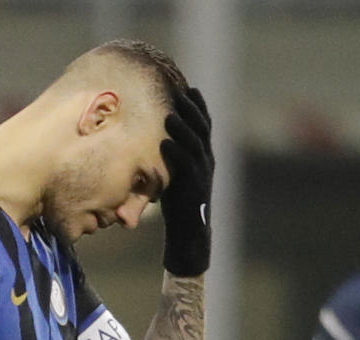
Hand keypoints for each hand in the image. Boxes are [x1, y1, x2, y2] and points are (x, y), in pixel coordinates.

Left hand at [159, 87, 213, 276]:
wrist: (189, 231)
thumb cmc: (178, 201)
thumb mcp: (176, 172)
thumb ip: (171, 156)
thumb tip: (153, 138)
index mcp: (204, 155)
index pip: (204, 125)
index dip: (199, 107)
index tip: (190, 88)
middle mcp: (206, 161)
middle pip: (202, 129)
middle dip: (193, 110)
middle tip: (181, 92)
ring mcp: (202, 174)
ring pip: (195, 146)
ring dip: (183, 129)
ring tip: (170, 115)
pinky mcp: (193, 188)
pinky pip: (185, 168)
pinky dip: (176, 154)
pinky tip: (165, 143)